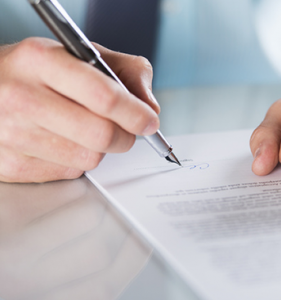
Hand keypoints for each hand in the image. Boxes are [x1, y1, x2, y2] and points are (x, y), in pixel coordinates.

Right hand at [0, 37, 159, 182]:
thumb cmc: (38, 71)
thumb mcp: (81, 54)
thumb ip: (126, 71)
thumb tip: (150, 107)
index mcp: (42, 60)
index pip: (103, 95)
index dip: (135, 113)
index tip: (150, 121)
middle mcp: (21, 96)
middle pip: (101, 135)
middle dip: (125, 137)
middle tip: (127, 131)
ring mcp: (12, 134)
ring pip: (88, 158)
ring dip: (100, 148)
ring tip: (85, 128)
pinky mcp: (10, 164)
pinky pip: (69, 172)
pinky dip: (77, 160)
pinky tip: (62, 140)